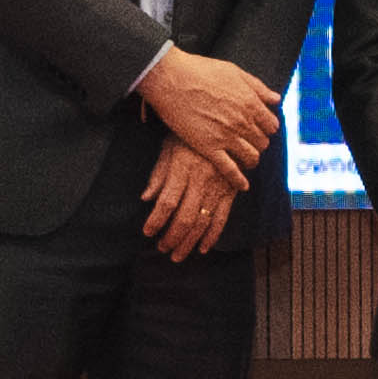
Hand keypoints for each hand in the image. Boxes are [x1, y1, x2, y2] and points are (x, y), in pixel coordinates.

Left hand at [137, 134, 240, 260]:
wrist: (227, 124)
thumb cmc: (192, 135)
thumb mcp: (170, 146)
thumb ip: (159, 173)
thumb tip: (146, 198)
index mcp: (183, 167)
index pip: (167, 201)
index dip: (156, 220)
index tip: (147, 232)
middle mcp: (201, 179)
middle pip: (185, 216)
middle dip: (172, 238)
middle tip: (162, 248)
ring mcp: (218, 186)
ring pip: (203, 221)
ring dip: (189, 242)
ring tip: (177, 254)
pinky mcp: (231, 191)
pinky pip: (222, 218)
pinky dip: (213, 236)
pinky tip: (202, 248)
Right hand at [144, 45, 282, 173]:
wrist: (172, 78)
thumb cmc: (201, 71)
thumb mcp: (235, 72)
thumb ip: (258, 87)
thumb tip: (276, 99)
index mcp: (250, 103)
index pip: (271, 125)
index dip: (267, 128)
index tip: (261, 130)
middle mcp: (242, 122)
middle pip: (263, 142)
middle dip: (259, 143)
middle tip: (251, 143)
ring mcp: (226, 136)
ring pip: (251, 157)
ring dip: (251, 159)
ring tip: (247, 160)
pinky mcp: (209, 147)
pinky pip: (230, 169)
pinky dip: (238, 180)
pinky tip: (243, 186)